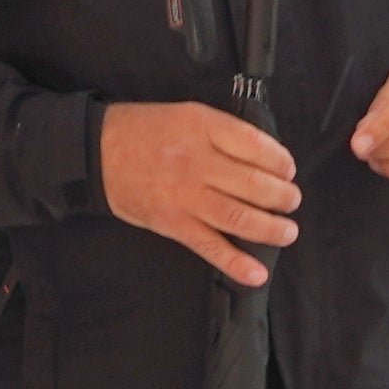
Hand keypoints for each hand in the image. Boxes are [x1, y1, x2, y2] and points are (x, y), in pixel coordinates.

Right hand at [100, 100, 299, 286]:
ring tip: (287, 232)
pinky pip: (210, 246)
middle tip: (291, 201)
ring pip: (240, 217)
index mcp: (203, 127)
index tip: (288, 170)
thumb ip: (225, 133)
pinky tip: (256, 274)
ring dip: (272, 229)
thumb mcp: (188, 114)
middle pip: (255, 184)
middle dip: (283, 197)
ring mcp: (185, 196)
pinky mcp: (173, 223)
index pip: (257, 146)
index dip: (281, 162)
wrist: (97, 151)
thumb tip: (266, 158)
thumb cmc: (146, 131)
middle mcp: (196, 161)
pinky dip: (236, 263)